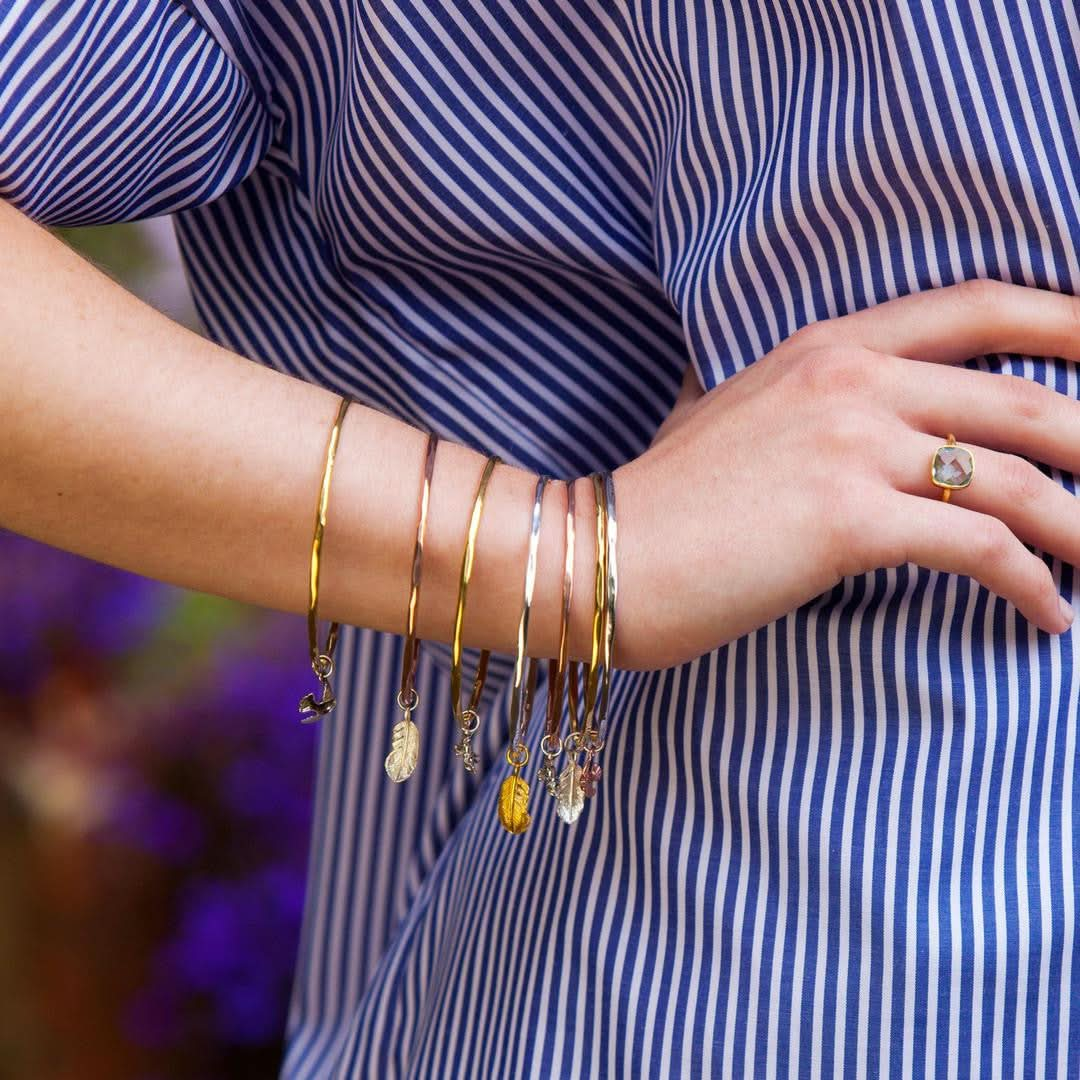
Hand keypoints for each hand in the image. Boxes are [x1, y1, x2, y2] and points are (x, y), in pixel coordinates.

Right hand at [614, 280, 1079, 669]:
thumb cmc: (660, 497)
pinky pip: (982, 547)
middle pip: (1025, 399)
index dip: (1069, 320)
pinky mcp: (850, 522)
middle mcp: (852, 381)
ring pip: (1019, 479)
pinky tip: (1046, 617)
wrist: (598, 552)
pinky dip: (1031, 584)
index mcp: (829, 346)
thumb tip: (788, 393)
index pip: (980, 306)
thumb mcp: (721, 410)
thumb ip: (779, 393)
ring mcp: (853, 447)